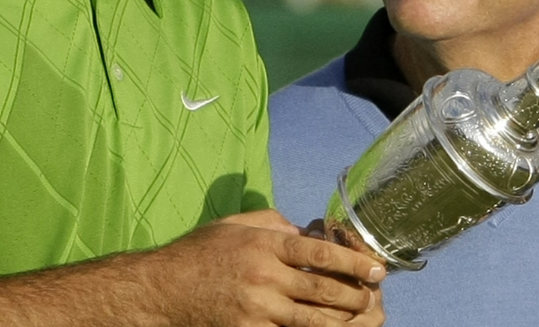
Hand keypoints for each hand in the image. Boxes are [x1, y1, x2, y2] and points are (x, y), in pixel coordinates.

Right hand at [145, 209, 385, 326]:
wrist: (162, 290)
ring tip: (358, 317)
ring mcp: (256, 309)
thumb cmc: (199, 253)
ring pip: (313, 320)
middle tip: (373, 296)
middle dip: (355, 295)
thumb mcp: (235, 224)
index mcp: (263, 244)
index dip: (353, 261)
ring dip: (341, 320)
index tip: (376, 268)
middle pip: (323, 289)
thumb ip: (272, 222)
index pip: (319, 252)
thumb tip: (304, 230)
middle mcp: (263, 276)